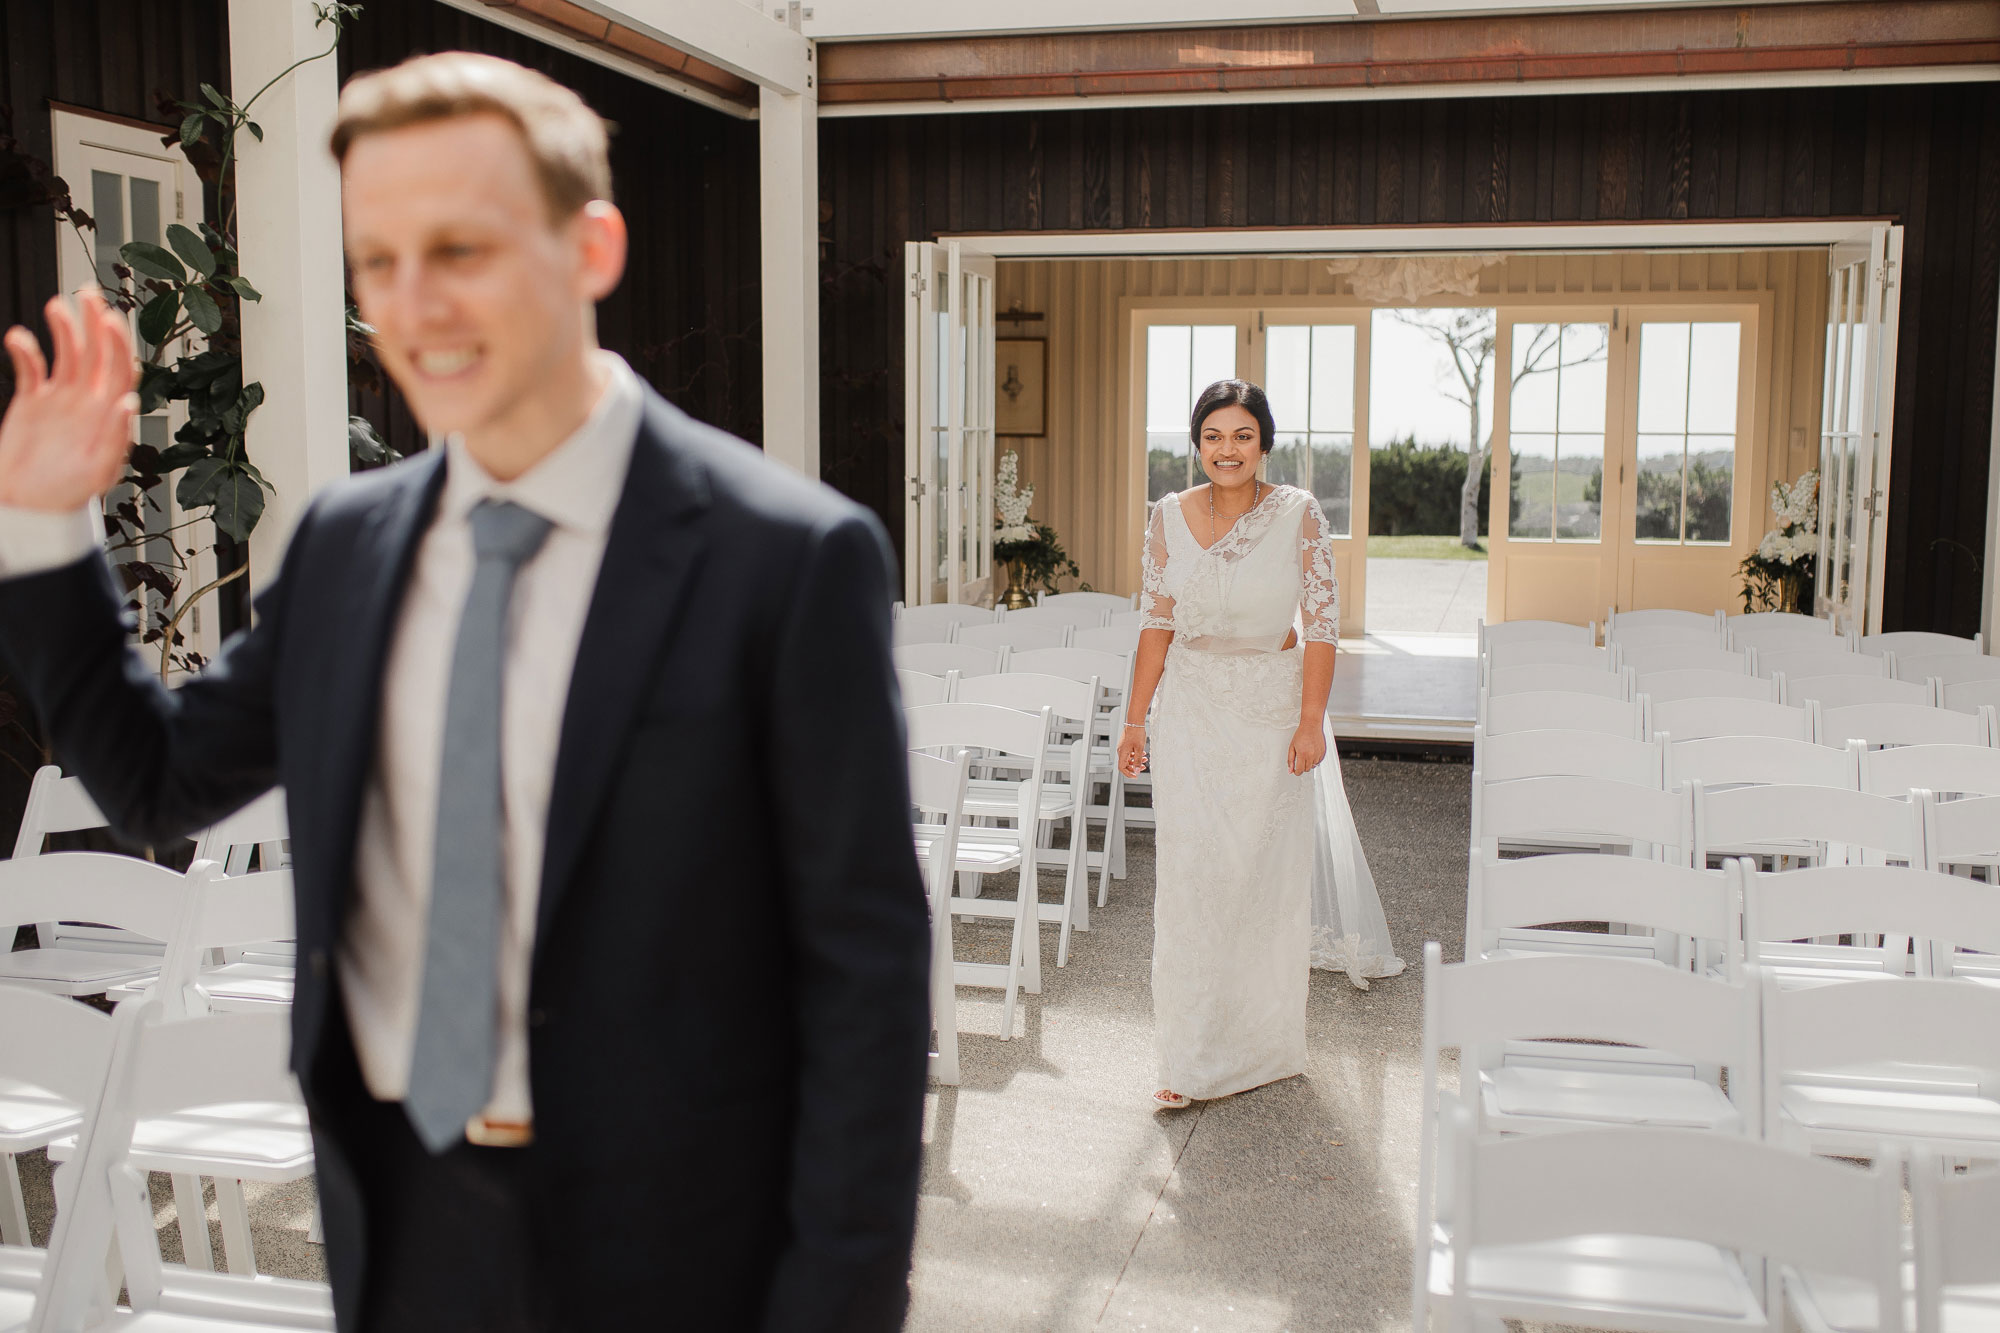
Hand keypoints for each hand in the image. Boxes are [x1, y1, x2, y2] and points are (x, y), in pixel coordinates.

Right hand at [0, 292, 138, 511]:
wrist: (29, 506)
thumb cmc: (69, 494)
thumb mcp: (100, 470)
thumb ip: (117, 436)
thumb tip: (129, 401)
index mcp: (108, 413)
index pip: (120, 368)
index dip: (118, 342)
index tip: (111, 319)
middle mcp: (88, 400)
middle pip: (95, 352)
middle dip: (94, 322)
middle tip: (88, 293)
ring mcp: (60, 398)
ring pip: (66, 353)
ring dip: (63, 328)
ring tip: (56, 306)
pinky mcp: (32, 400)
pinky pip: (31, 368)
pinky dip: (24, 350)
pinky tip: (18, 337)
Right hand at [1117, 724, 1147, 777]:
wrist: (1135, 722)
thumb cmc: (1136, 734)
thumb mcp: (1139, 749)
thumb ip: (1137, 761)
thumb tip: (1136, 770)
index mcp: (1122, 753)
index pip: (1122, 768)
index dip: (1128, 773)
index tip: (1136, 776)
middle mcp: (1121, 751)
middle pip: (1125, 764)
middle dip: (1134, 767)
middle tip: (1142, 768)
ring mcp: (1123, 748)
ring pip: (1128, 759)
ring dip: (1136, 761)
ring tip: (1145, 760)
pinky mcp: (1126, 744)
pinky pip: (1130, 753)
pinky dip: (1136, 755)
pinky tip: (1143, 753)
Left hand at [1287, 720, 1327, 775]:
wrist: (1311, 726)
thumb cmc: (1301, 734)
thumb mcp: (1292, 747)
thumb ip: (1290, 759)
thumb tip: (1290, 769)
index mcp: (1302, 754)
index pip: (1300, 770)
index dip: (1297, 772)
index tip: (1295, 771)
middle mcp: (1311, 755)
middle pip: (1306, 769)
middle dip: (1302, 767)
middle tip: (1300, 760)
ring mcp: (1318, 754)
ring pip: (1313, 766)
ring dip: (1308, 764)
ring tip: (1306, 755)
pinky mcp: (1322, 752)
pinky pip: (1318, 761)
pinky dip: (1314, 760)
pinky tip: (1311, 754)